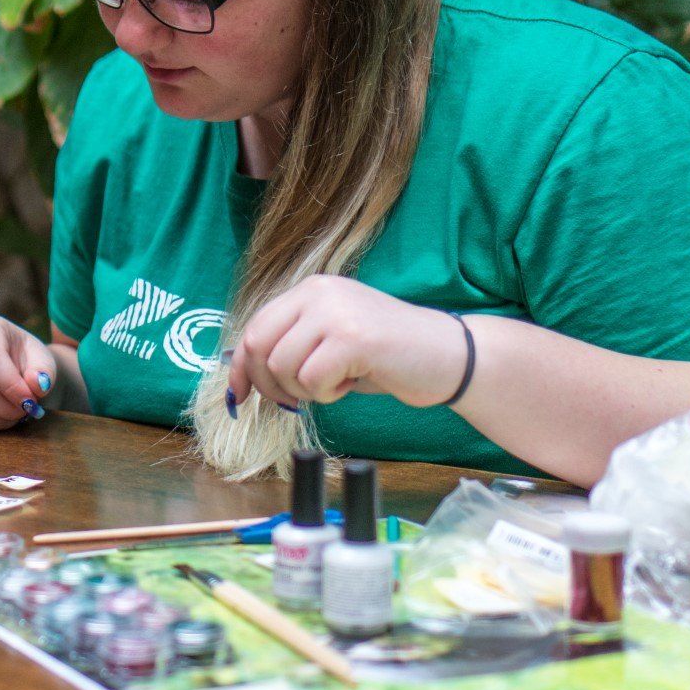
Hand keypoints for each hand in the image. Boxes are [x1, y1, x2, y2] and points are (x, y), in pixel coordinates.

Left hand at [227, 275, 467, 411]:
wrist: (449, 355)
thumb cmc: (388, 355)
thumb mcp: (330, 340)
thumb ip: (292, 345)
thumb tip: (243, 373)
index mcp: (311, 289)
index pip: (255, 326)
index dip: (241, 365)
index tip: (240, 395)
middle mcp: (319, 293)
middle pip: (259, 346)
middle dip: (269, 384)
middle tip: (294, 400)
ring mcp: (336, 312)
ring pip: (283, 366)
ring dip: (304, 390)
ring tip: (336, 382)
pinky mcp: (353, 338)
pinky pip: (312, 380)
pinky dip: (326, 394)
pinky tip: (350, 383)